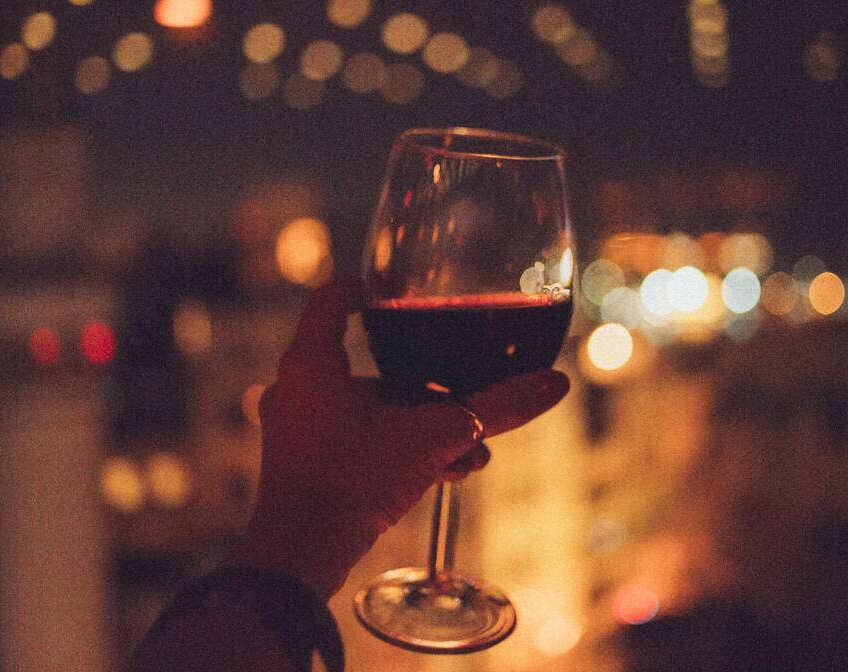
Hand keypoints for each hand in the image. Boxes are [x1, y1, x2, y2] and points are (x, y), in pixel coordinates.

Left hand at [235, 278, 569, 597]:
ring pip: (367, 411)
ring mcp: (294, 429)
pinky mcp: (301, 465)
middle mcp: (296, 388)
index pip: (334, 299)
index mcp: (312, 361)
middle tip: (464, 404)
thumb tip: (553, 385)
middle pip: (369, 368)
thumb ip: (495, 409)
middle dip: (426, 389)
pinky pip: (355, 441)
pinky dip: (394, 448)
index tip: (399, 292)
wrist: (301, 556)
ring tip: (465, 453)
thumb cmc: (354, 482)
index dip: (368, 289)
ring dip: (418, 427)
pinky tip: (441, 473)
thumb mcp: (435, 438)